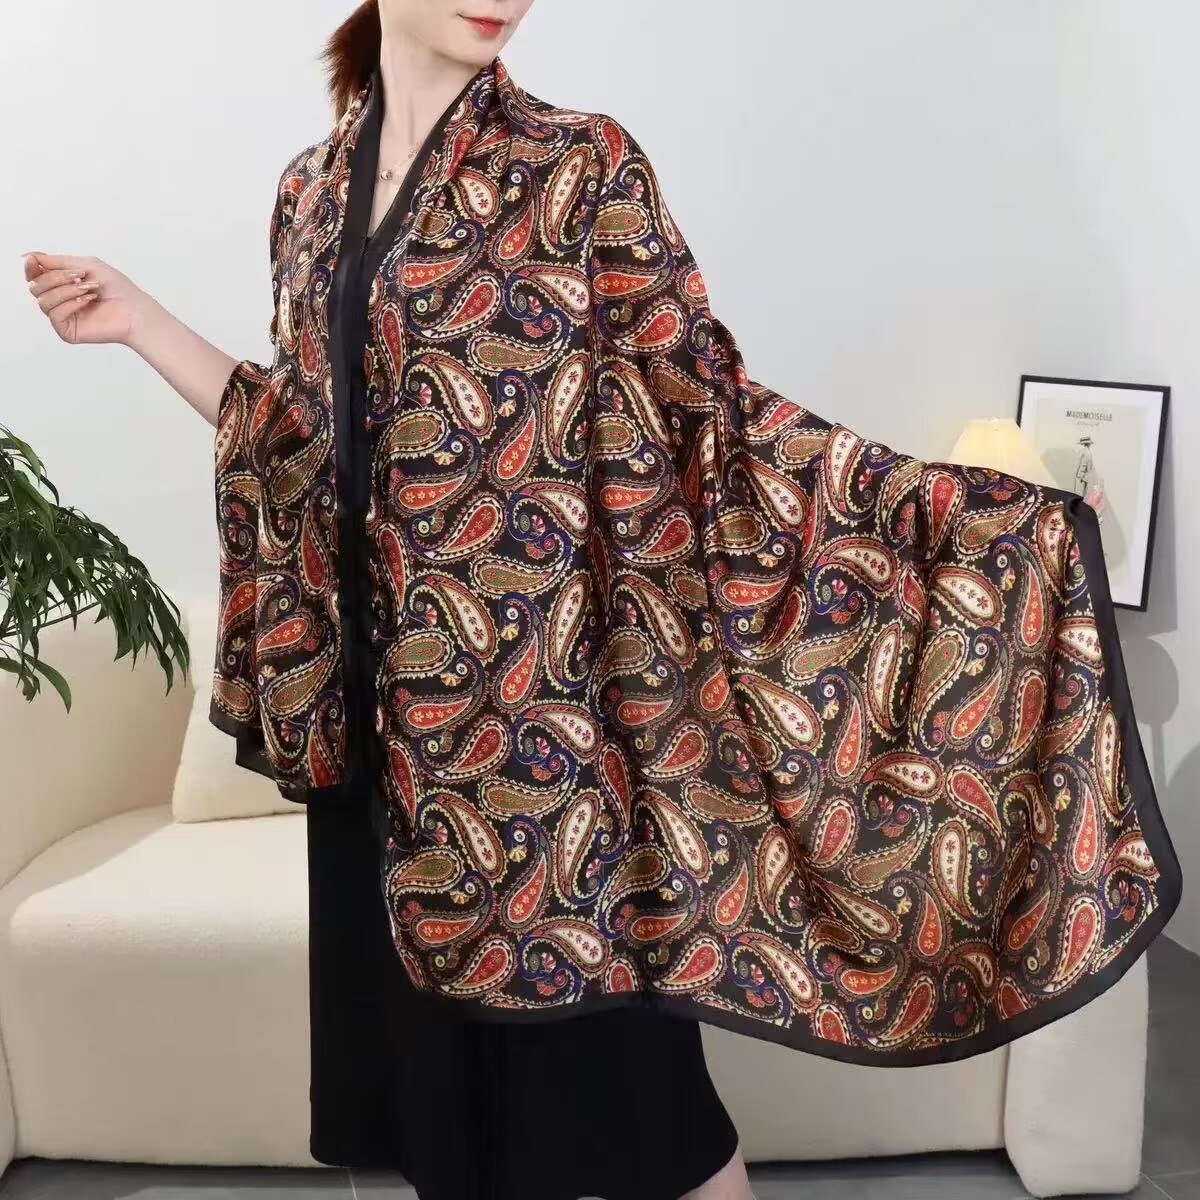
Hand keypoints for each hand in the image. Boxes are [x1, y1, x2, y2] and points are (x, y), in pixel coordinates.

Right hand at [23, 252, 148, 346]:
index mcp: (61, 284)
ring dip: (66, 290)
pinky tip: (88, 301)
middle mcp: (59, 300)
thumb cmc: (117, 288)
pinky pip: (55, 314)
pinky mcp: (67, 331)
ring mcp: (63, 317)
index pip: (34, 275)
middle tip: (80, 277)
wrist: (135, 310)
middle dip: (56, 278)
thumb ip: (57, 261)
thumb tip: (29, 257)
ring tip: (88, 289)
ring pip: (43, 300)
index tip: (34, 260)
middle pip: (35, 286)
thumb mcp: (86, 265)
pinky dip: (70, 304)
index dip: (31, 267)